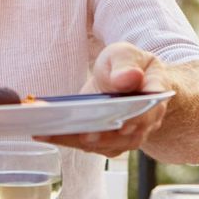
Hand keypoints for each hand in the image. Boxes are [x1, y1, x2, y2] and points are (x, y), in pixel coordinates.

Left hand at [35, 42, 170, 156]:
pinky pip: (88, 144)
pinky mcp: (107, 142)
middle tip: (80, 133)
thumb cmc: (127, 64)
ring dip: (76, 139)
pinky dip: (67, 139)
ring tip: (48, 132)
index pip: (148, 112)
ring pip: (103, 144)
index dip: (136, 120)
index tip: (121, 123)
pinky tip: (44, 133)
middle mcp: (144, 123)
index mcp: (154, 97)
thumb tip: (128, 78)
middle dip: (100, 135)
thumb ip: (126, 64)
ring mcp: (126, 137)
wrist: (127, 79)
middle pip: (124, 135)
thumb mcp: (126, 54)